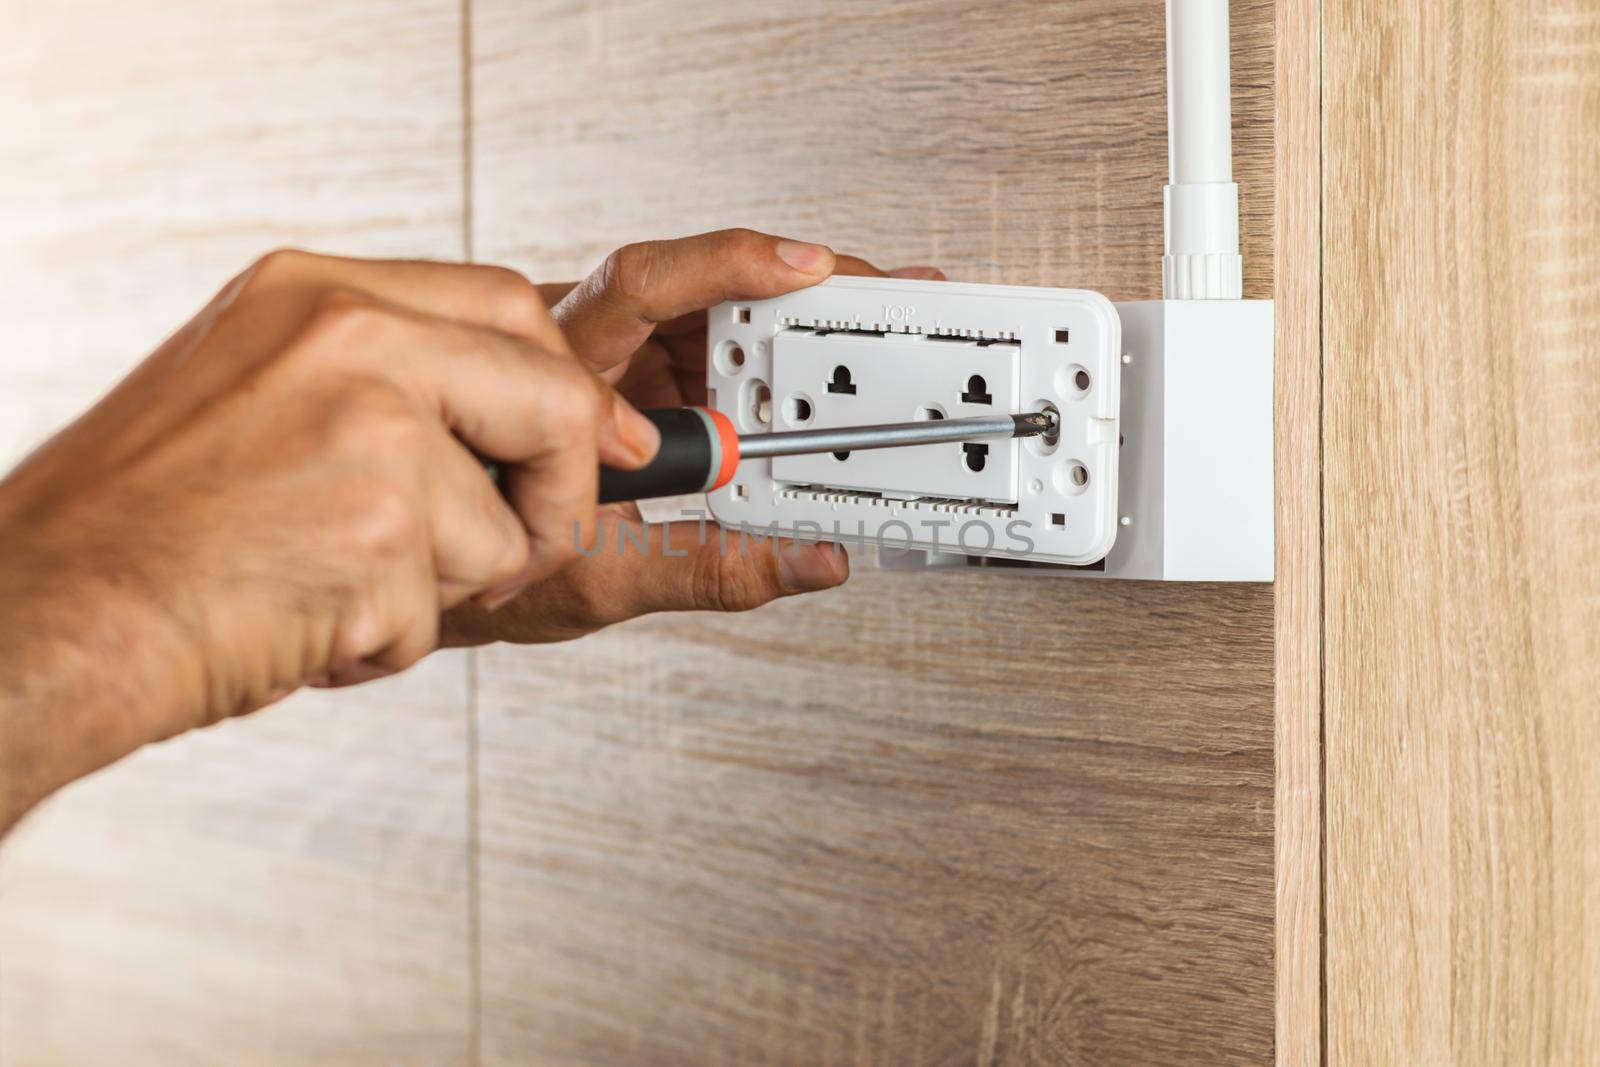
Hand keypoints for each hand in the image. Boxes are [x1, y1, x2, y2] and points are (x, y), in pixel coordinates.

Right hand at [0, 250, 656, 827]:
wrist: (46, 616)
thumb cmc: (144, 526)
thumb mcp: (257, 393)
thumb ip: (389, 383)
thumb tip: (533, 412)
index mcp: (314, 291)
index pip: (504, 304)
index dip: (569, 381)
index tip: (612, 437)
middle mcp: (347, 340)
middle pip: (553, 396)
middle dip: (562, 490)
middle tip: (524, 549)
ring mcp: (368, 433)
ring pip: (503, 528)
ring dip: (441, 588)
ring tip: (326, 587)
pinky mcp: (379, 535)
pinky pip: (447, 610)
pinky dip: (388, 640)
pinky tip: (300, 623)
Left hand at [442, 228, 944, 644]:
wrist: (436, 575)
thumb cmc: (485, 565)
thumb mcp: (602, 580)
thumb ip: (710, 567)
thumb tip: (811, 558)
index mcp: (551, 371)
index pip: (644, 285)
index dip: (731, 265)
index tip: (809, 266)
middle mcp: (582, 348)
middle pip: (702, 292)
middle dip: (801, 293)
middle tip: (887, 302)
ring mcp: (609, 362)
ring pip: (714, 323)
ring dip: (792, 335)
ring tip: (872, 345)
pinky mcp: (633, 384)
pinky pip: (711, 361)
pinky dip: (768, 374)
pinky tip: (818, 384)